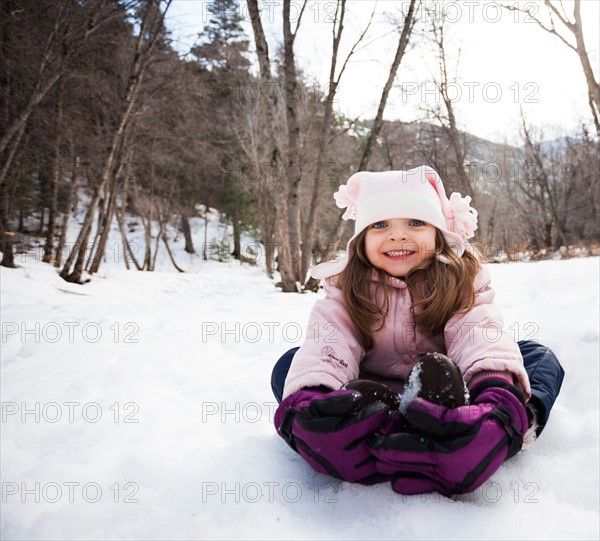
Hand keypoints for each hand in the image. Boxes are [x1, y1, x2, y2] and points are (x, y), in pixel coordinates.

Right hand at [275, 388, 390, 483]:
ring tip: (397, 431)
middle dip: (388, 430)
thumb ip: (335, 401)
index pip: (361, 426)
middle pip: (373, 444)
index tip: (384, 406)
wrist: (301, 439)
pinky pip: (377, 475)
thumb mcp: (316, 405)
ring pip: (378, 461)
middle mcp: (341, 457)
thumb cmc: (312, 418)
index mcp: (331, 437)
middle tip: (396, 418)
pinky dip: (388, 464)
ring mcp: (349, 471)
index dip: (376, 415)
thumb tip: (358, 397)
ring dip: (390, 446)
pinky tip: (393, 450)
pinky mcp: (354, 479)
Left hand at [369, 378, 527, 494]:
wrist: (505, 431)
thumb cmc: (481, 419)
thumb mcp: (459, 413)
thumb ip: (433, 414)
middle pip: (409, 466)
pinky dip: (413, 483)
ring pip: (417, 477)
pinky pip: (430, 487)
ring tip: (379, 463)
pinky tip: (399, 481)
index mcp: (449, 454)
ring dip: (397, 470)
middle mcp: (450, 473)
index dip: (388, 445)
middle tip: (369, 451)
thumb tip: (408, 409)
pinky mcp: (456, 486)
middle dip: (388, 458)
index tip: (372, 441)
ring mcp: (453, 482)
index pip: (410, 450)